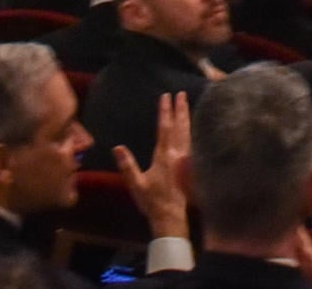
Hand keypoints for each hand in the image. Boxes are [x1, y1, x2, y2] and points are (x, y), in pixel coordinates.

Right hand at [112, 94, 192, 234]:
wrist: (171, 217)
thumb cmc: (152, 201)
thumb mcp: (136, 184)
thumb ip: (127, 166)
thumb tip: (117, 147)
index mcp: (164, 155)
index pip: (165, 128)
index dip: (165, 111)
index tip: (166, 96)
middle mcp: (177, 154)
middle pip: (180, 127)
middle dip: (180, 109)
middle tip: (182, 93)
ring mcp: (186, 160)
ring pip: (188, 133)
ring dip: (187, 118)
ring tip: (188, 105)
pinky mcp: (191, 167)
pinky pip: (193, 143)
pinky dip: (193, 132)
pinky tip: (193, 129)